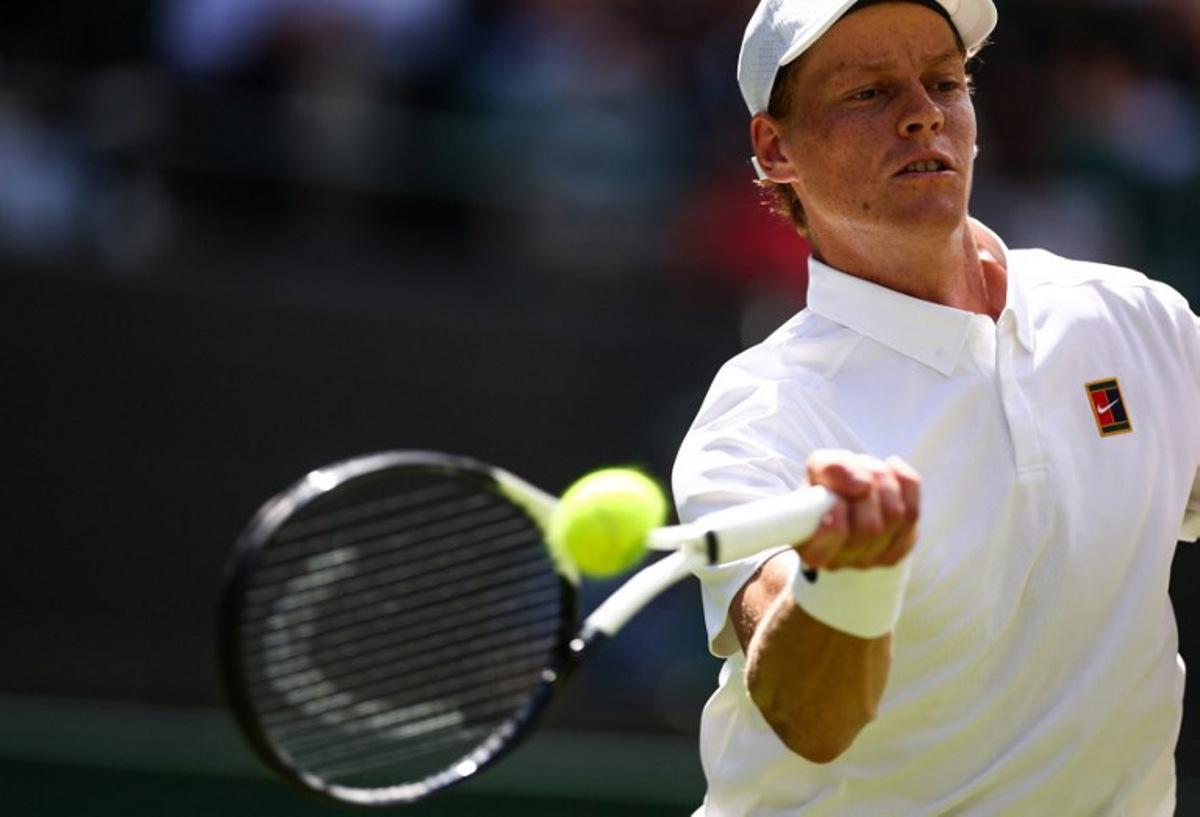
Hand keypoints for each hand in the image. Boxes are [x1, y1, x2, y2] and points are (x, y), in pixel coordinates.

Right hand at [799, 450, 919, 569]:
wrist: (843, 493)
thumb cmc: (825, 484)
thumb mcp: (817, 468)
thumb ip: (830, 469)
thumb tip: (863, 485)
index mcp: (810, 548)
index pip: (833, 539)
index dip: (838, 515)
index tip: (837, 498)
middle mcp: (839, 561)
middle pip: (870, 527)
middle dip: (868, 487)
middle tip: (857, 472)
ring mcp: (870, 559)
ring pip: (894, 517)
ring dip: (885, 482)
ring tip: (870, 471)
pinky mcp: (896, 550)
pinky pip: (912, 512)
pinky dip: (905, 483)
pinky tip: (892, 471)